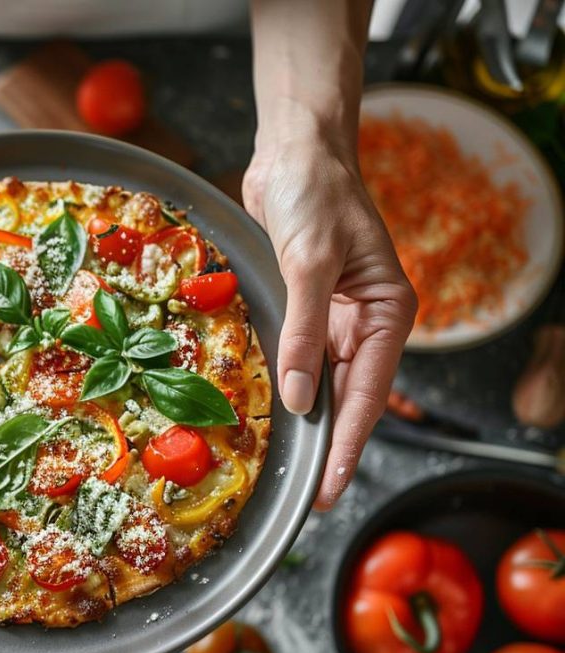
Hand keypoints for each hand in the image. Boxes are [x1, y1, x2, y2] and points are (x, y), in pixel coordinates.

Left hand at [243, 126, 416, 509]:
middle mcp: (366, 321)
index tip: (330, 486)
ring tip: (288, 467)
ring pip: (323, 383)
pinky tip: (272, 415)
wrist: (294, 150)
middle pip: (349, 397)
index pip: (368, 393)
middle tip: (308, 495)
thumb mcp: (308, 261)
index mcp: (387, 312)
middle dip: (330, 445)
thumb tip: (299, 397)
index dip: (347, 444)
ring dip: (307, 421)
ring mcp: (335, 317)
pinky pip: (299, 359)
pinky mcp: (305, 308)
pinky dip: (287, 386)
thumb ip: (303, 330)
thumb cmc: (314, 193)